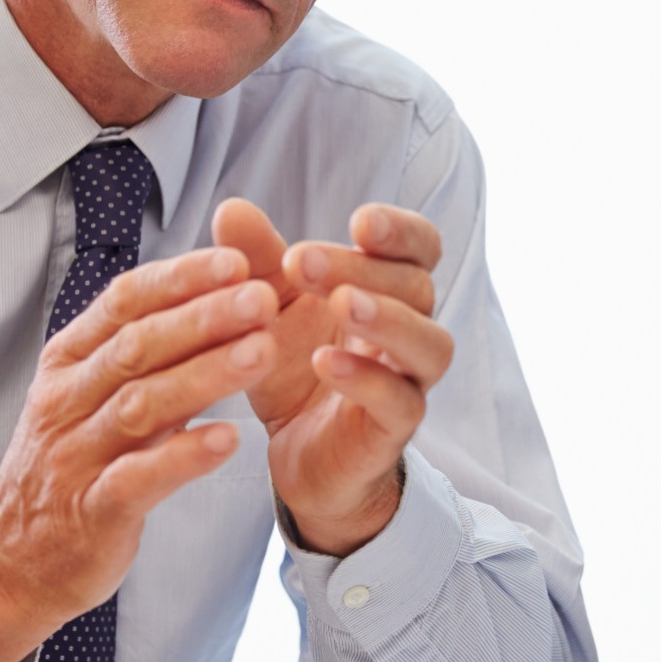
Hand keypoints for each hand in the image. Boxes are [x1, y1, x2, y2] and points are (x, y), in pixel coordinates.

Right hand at [0, 248, 280, 661]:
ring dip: (205, 375)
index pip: (123, 303)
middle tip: (262, 296)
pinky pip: (139, 478)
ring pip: (141, 405)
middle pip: (137, 346)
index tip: (237, 259)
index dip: (180, 279)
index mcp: (68, 363)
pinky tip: (229, 440)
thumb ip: (142, 354)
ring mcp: (75, 456)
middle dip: (203, 317)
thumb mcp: (90, 397)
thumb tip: (206, 296)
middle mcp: (66, 401)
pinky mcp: (93, 511)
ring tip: (262, 352)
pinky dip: (184, 456)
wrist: (8, 558)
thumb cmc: (66, 467)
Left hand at [211, 199, 453, 555]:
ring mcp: (408, 382)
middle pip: (417, 286)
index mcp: (387, 290)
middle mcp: (409, 332)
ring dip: (387, 317)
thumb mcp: (268, 310)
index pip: (421, 248)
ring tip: (343, 303)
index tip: (359, 221)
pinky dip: (368, 380)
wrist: (297, 454)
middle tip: (303, 261)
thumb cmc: (295, 370)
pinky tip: (326, 364)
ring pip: (428, 343)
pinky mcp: (392, 430)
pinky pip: (400, 402)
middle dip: (364, 268)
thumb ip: (257, 261)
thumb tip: (231, 207)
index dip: (401, 230)